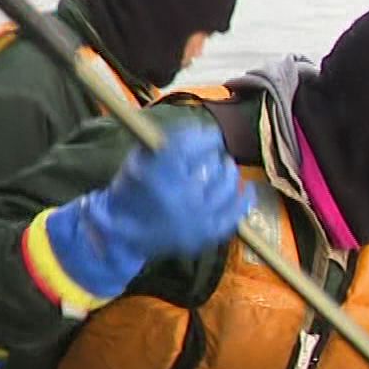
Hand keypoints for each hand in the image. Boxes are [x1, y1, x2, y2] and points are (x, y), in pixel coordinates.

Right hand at [41, 123, 252, 299]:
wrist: (120, 233)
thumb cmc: (132, 191)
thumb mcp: (141, 157)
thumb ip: (170, 142)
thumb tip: (208, 134)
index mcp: (162, 168)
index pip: (196, 143)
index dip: (208, 137)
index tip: (212, 136)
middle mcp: (182, 192)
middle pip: (215, 165)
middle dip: (218, 157)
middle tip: (216, 155)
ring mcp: (196, 216)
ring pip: (226, 187)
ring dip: (229, 174)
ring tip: (226, 168)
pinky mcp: (205, 234)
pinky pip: (233, 215)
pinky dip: (243, 200)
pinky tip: (247, 189)